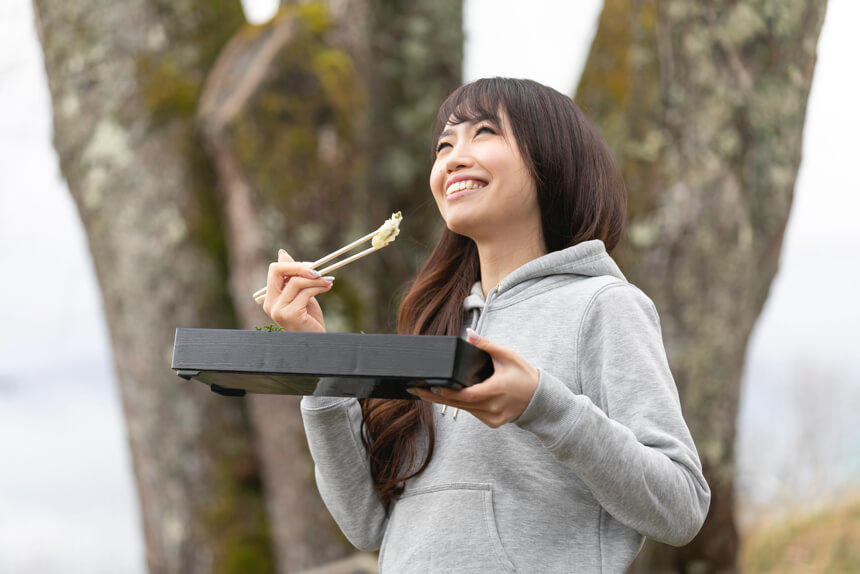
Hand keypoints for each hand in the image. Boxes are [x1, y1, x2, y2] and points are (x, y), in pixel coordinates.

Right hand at [262, 249, 333, 332]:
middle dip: (300, 266)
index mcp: (271, 298)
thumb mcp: (301, 294)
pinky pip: (306, 292)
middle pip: (278, 270)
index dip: (293, 264)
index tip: (311, 267)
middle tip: (318, 270)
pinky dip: (319, 287)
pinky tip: (328, 288)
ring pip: (296, 281)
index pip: (275, 270)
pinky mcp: (291, 314)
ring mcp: (279, 310)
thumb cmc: (309, 319)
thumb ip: (293, 278)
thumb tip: (282, 254)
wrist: (316, 341)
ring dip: (316, 278)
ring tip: (329, 281)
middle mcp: (271, 304)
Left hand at [409, 328, 539, 427]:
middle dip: (435, 397)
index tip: (429, 387)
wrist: (541, 399)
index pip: (465, 395)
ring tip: (425, 392)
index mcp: (495, 391)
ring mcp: (492, 418)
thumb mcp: (507, 355)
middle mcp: (492, 408)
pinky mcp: (492, 422)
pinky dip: (462, 405)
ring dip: (446, 401)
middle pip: (458, 404)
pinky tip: (448, 397)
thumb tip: (468, 333)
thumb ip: (487, 345)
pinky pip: (472, 413)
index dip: (446, 393)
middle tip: (415, 389)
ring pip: (463, 409)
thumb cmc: (524, 375)